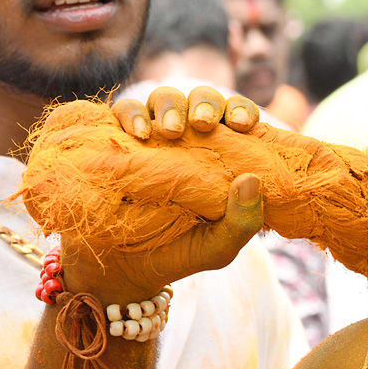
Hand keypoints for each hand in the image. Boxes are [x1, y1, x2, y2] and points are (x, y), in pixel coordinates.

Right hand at [58, 86, 264, 302]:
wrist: (122, 270)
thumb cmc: (179, 254)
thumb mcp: (218, 247)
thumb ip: (243, 222)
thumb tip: (252, 179)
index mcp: (222, 156)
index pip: (237, 118)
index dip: (242, 111)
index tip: (242, 124)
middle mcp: (189, 139)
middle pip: (201, 100)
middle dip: (206, 104)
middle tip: (204, 123)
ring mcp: (152, 136)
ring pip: (165, 98)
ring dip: (170, 106)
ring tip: (171, 130)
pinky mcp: (115, 139)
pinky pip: (123, 111)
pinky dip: (133, 115)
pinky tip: (140, 135)